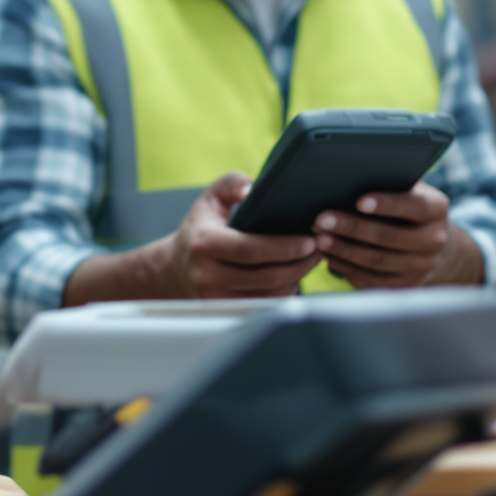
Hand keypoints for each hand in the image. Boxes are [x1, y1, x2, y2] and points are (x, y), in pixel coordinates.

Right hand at [164, 172, 322, 298]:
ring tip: (310, 260)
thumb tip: (253, 189)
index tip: (309, 240)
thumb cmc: (201, 227)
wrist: (177, 266)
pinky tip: (293, 275)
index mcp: (204, 244)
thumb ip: (233, 183)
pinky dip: (284, 291)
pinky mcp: (225, 311)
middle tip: (318, 248)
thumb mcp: (211, 197)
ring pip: (269, 294)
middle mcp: (206, 275)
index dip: (285, 247)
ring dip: (296, 278)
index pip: (252, 249)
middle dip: (300, 263)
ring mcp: (215, 298)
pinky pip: (264, 305)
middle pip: (266, 275)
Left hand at [314, 182, 469, 288]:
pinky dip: (346, 267)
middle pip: (389, 236)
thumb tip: (350, 179)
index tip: (359, 201)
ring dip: (344, 249)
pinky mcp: (404, 285)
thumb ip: (390, 184)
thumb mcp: (409, 190)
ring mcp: (420, 266)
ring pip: (377, 261)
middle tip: (322, 219)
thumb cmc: (408, 206)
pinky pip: (371, 279)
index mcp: (436, 209)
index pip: (414, 206)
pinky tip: (328, 255)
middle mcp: (433, 240)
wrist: (430, 242)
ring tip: (320, 238)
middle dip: (352, 228)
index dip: (387, 204)